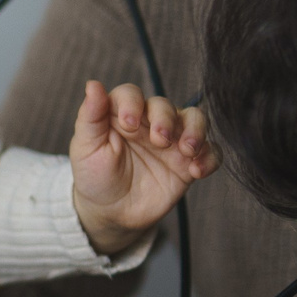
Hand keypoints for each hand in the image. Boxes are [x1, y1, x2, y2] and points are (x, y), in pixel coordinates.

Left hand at [70, 80, 217, 254]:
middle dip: (165, 119)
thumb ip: (90, 116)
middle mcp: (150, 122)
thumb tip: (93, 84)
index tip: (128, 124)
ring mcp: (172, 141)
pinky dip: (210, 157)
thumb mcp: (86, 148)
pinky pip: (211, 152)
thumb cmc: (94, 176)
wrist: (110, 213)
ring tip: (187, 150)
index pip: (131, 94)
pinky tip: (196, 171)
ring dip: (195, 130)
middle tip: (159, 140)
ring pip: (195, 120)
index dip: (133, 103)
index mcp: (122, 114)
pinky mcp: (188, 162)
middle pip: (165, 105)